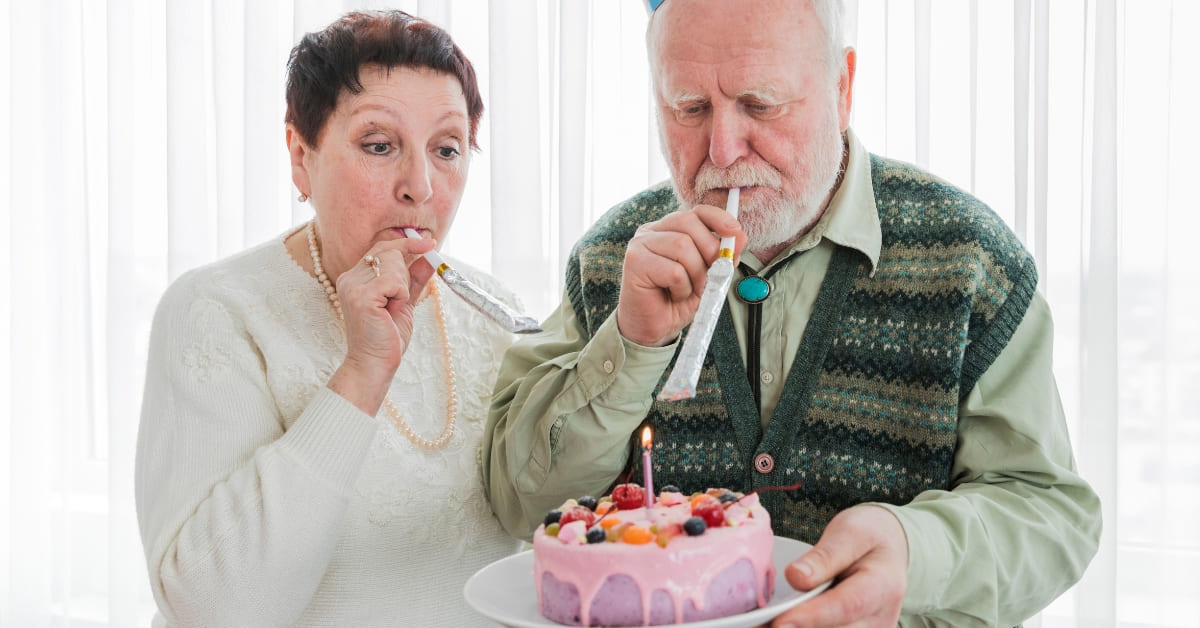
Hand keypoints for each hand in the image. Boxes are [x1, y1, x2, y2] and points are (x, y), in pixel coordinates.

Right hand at [327, 236, 436, 413]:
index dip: (407, 242)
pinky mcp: (361, 296)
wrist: (376, 363)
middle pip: (390, 252)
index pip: (382, 247)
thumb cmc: (388, 337)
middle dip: (405, 274)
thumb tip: (429, 256)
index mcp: (355, 277)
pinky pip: (394, 281)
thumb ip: (414, 277)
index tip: (429, 241)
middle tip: (400, 299)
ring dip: (403, 287)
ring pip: (394, 264)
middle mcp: (349, 277)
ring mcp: (352, 285)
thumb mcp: (404, 301)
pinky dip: (401, 295)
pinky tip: (391, 310)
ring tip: (392, 308)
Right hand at [616, 204, 744, 345]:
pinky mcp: (634, 262)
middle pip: (688, 223)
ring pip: (682, 246)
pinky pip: (673, 270)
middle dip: (710, 249)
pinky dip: (682, 288)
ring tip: (687, 290)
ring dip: (695, 274)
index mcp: (668, 229)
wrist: (653, 330)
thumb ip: (722, 256)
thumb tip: (740, 236)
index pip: (695, 212)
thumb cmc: (677, 300)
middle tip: (712, 275)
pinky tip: (673, 295)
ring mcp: (640, 244)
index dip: (717, 218)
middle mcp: (651, 231)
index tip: (735, 231)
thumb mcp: (707, 276)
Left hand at [771, 505, 907, 627]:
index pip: (846, 606)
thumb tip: (795, 577)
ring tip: (758, 624)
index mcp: (883, 586)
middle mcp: (880, 619)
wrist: (891, 550)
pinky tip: (773, 624)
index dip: (811, 618)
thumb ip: (825, 556)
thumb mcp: (849, 533)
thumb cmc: (868, 536)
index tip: (779, 623)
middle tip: (753, 624)